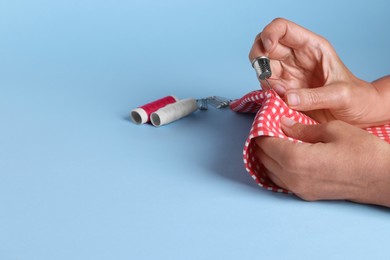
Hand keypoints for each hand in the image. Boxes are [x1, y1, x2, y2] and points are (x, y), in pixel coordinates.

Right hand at [249, 18, 385, 126]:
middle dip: (258, 57)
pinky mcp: (284, 91)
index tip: (267, 50)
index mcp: (311, 47)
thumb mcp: (341, 95)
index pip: (283, 29)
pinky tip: (280, 102)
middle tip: (264, 73)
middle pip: (264, 45)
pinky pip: (266, 88)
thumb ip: (315, 97)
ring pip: (262, 67)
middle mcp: (296, 58)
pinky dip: (266, 95)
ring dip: (262, 79)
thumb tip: (288, 98)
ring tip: (279, 94)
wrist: (358, 115)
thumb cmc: (356, 98)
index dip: (269, 34)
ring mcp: (288, 74)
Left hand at [255, 117, 389, 206]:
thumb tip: (284, 123)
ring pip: (269, 171)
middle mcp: (293, 177)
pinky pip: (280, 180)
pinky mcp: (306, 195)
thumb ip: (303, 128)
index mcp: (297, 159)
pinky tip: (282, 156)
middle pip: (263, 158)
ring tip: (273, 140)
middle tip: (267, 127)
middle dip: (261, 142)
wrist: (383, 179)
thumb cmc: (363, 152)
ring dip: (266, 155)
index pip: (265, 143)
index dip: (261, 129)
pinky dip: (275, 167)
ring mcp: (299, 189)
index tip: (263, 118)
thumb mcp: (333, 130)